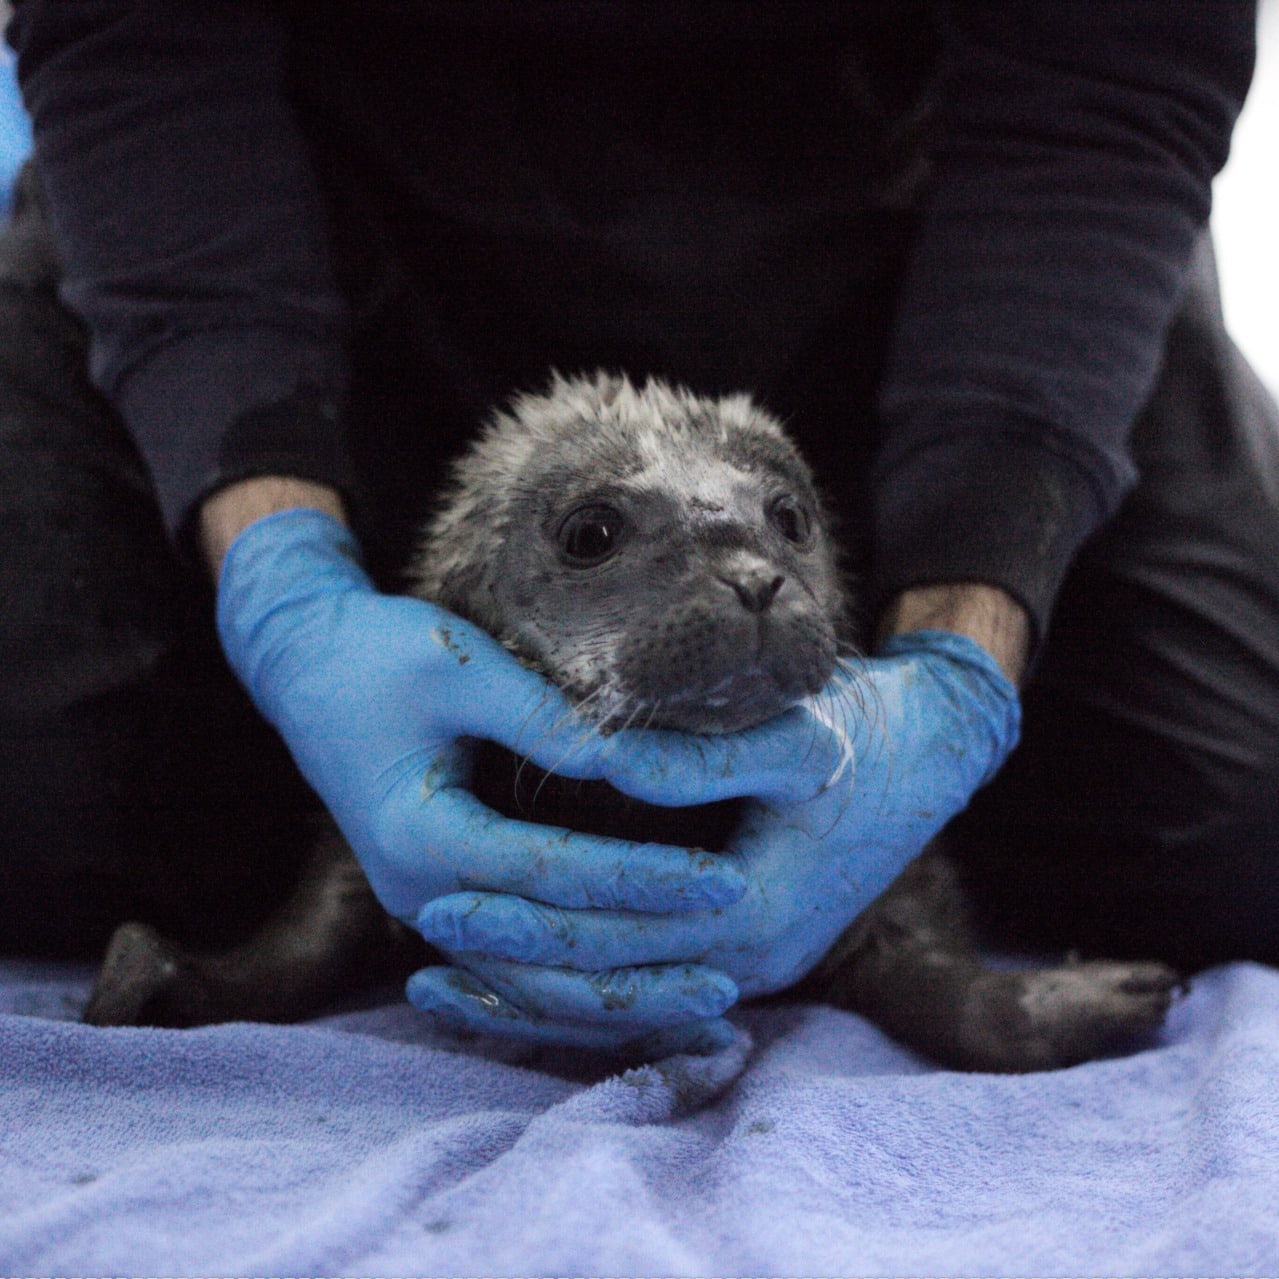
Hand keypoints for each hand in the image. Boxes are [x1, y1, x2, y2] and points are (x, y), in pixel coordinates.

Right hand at [215, 506, 746, 1050]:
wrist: (308, 668)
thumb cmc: (383, 654)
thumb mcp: (459, 666)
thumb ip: (541, 718)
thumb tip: (629, 764)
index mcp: (420, 832)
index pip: (553, 874)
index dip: (645, 880)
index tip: (725, 881)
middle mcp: (419, 890)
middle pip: (541, 961)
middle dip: (641, 968)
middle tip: (730, 978)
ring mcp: (426, 905)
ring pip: (526, 987)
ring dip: (612, 1003)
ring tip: (699, 1009)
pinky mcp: (443, 900)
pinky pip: (511, 970)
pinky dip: (573, 992)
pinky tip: (635, 1003)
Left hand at [415, 629, 1020, 1020]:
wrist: (930, 754)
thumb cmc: (861, 736)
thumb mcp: (791, 736)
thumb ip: (698, 759)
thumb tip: (603, 762)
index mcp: (756, 910)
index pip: (616, 940)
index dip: (527, 925)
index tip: (444, 899)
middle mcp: (751, 959)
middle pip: (609, 984)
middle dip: (513, 966)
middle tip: (424, 937)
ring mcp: (750, 963)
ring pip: (625, 1001)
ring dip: (538, 995)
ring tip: (449, 980)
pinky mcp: (743, 949)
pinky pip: (651, 987)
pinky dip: (585, 988)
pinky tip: (527, 976)